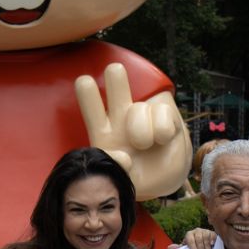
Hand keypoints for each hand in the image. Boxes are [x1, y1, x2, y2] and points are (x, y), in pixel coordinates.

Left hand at [75, 63, 191, 199]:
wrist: (160, 179)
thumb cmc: (131, 177)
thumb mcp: (117, 178)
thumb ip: (114, 169)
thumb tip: (125, 157)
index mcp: (102, 131)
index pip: (92, 109)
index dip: (89, 96)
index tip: (83, 81)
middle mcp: (121, 119)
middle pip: (117, 90)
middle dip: (116, 78)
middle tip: (114, 69)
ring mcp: (143, 117)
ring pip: (140, 107)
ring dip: (140, 130)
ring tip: (142, 145)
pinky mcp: (165, 118)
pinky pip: (161, 113)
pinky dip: (161, 129)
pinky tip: (161, 139)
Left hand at [180, 228, 216, 248]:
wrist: (203, 245)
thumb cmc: (193, 248)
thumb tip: (169, 247)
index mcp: (189, 234)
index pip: (190, 239)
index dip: (193, 247)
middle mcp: (197, 231)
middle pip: (198, 238)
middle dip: (200, 248)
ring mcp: (205, 231)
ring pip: (205, 237)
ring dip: (207, 246)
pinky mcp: (212, 232)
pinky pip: (213, 235)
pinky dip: (212, 239)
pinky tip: (212, 244)